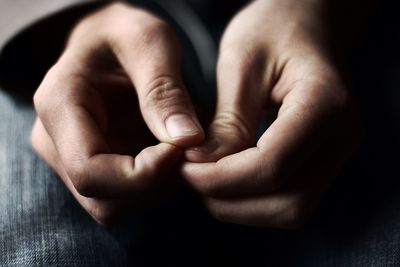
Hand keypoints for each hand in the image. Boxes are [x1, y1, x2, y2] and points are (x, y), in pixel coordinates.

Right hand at [31, 3, 203, 224]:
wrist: (108, 40)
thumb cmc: (124, 33)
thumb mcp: (149, 42)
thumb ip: (164, 90)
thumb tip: (187, 142)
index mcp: (59, 106)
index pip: (90, 171)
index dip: (142, 175)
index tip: (181, 149)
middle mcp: (56, 141)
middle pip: (104, 199)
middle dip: (154, 184)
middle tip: (184, 147)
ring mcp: (72, 157)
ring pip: (115, 206)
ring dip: (158, 187)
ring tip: (178, 146)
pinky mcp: (94, 165)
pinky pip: (125, 197)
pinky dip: (155, 184)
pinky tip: (168, 152)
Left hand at [183, 0, 360, 227]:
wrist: (307, 22)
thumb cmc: (274, 29)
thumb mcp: (241, 63)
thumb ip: (227, 121)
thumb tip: (202, 167)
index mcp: (325, 104)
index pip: (271, 166)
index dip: (220, 179)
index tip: (183, 169)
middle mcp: (342, 137)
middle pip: (288, 203)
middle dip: (230, 200)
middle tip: (191, 178)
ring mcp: (336, 152)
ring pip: (290, 210)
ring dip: (241, 205)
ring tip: (206, 179)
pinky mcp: (323, 159)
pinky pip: (290, 199)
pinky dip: (252, 199)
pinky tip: (226, 177)